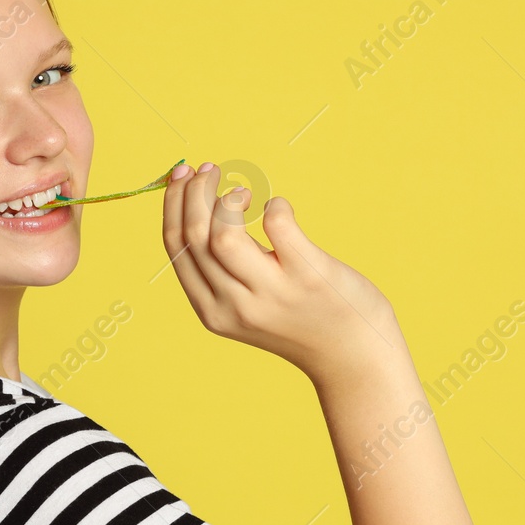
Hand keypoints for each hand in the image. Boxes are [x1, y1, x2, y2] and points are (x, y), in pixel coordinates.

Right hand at [161, 161, 404, 388]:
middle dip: (194, 191)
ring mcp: (272, 292)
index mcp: (211, 310)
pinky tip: (279, 209)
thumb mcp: (245, 305)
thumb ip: (222, 270)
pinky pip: (277, 224)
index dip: (172, 203)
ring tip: (243, 192)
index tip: (182, 174)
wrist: (351, 355)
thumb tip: (195, 204)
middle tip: (210, 169)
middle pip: (194, 235)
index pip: (175, 247)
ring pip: (223, 234)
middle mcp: (235, 305)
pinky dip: (274, 205)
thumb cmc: (298, 318)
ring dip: (226, 198)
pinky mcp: (308, 276)